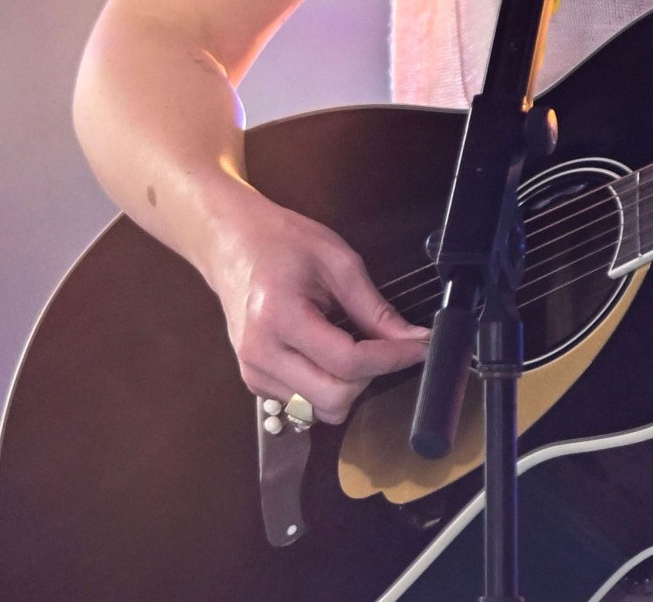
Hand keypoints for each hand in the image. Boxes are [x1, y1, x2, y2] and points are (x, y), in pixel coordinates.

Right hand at [205, 192, 428, 423]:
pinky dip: (326, 386)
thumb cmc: (284, 244)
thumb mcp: (339, 263)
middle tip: (383, 347)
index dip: (391, 359)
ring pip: (321, 409)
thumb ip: (375, 309)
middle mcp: (261, 354)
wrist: (233, 245)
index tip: (419, 347)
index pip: (347, 362)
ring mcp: (254, 373)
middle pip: (334, 398)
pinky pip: (304, 403)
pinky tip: (326, 353)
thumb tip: (413, 339)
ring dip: (348, 385)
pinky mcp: (254, 383)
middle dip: (370, 377)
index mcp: (279, 317)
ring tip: (351, 346)